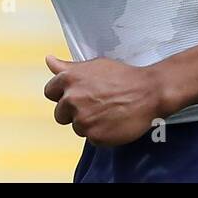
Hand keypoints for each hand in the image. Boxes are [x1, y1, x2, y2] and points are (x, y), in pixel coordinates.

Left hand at [43, 54, 165, 145]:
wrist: (149, 92)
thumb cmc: (123, 77)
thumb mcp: (95, 66)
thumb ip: (67, 67)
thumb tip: (49, 60)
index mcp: (69, 79)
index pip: (50, 92)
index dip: (63, 95)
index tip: (78, 95)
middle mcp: (71, 99)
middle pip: (60, 114)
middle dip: (75, 111)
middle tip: (97, 104)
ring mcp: (82, 119)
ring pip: (77, 127)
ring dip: (90, 123)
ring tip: (109, 111)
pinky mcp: (93, 136)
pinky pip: (91, 138)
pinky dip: (102, 133)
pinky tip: (114, 121)